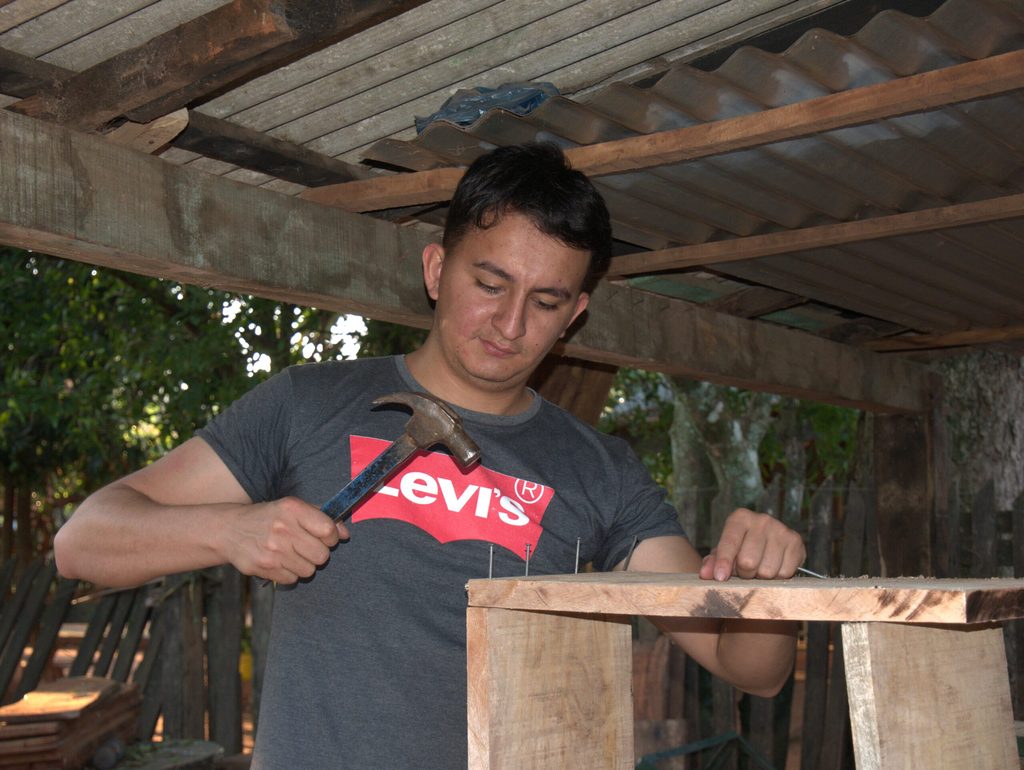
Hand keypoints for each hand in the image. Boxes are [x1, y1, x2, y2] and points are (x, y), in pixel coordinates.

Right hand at [224, 497, 348, 583]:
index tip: (325, 537)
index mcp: (292, 509)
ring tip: (291, 554)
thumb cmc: (267, 518)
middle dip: (318, 553)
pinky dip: (289, 573)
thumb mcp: (292, 508)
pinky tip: (280, 561)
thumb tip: (345, 533)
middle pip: (322, 555)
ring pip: (309, 570)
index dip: (331, 537)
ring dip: (304, 565)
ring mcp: (272, 550)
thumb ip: (321, 517)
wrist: (229, 530)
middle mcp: (283, 528)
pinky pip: (292, 579)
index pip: (328, 530)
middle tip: (306, 547)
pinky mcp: (264, 567)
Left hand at [699, 508, 804, 581]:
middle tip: (745, 571)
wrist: (769, 543)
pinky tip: (774, 567)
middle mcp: (762, 520)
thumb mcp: (723, 552)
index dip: (723, 563)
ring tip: (759, 568)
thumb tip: (705, 574)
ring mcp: (781, 529)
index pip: (729, 543)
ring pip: (767, 571)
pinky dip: (777, 577)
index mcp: (740, 518)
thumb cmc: (741, 548)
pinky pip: (784, 573)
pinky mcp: (796, 541)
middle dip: (744, 573)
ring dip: (761, 577)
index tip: (720, 577)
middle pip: (748, 561)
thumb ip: (711, 563)